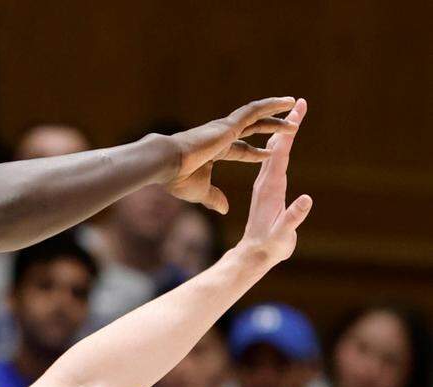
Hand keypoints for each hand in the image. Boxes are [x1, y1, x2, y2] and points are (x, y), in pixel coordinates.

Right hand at [166, 97, 300, 213]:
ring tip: (295, 107)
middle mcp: (220, 136)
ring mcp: (225, 128)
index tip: (269, 154)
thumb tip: (224, 209)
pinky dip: (271, 105)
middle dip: (270, 126)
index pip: (240, 150)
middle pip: (252, 129)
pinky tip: (287, 103)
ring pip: (257, 116)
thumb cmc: (177, 179)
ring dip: (276, 113)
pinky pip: (255, 111)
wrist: (166, 163)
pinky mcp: (229, 124)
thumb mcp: (200, 192)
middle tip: (289, 125)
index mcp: (214, 150)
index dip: (255, 153)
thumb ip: (214, 198)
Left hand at [238, 98, 311, 265]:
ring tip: (292, 114)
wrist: (253, 254)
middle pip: (276, 145)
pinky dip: (280, 147)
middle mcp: (265, 181)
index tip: (297, 110)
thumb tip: (306, 200)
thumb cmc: (270, 245)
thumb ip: (293, 217)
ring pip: (273, 152)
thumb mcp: (283, 233)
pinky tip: (281, 141)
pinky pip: (273, 162)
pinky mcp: (267, 189)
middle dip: (287, 123)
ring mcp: (265, 184)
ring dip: (283, 132)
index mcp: (269, 186)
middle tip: (299, 102)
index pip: (279, 151)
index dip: (288, 130)